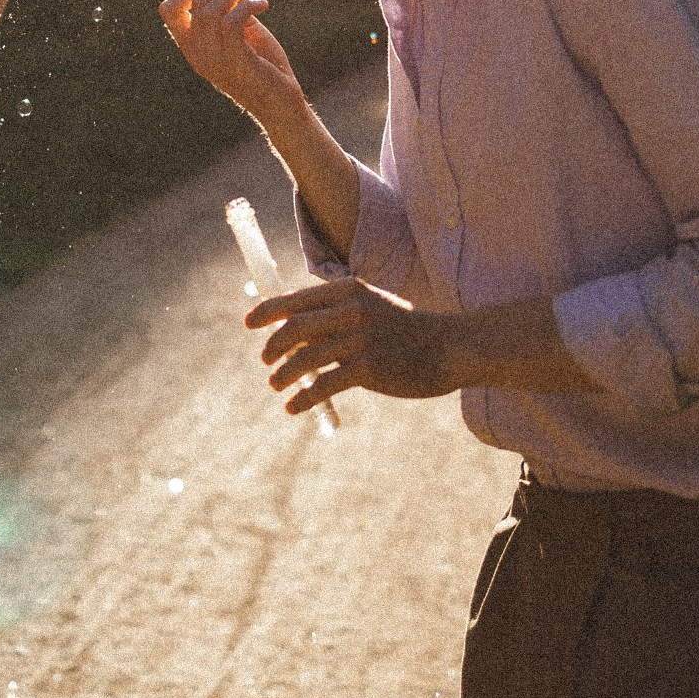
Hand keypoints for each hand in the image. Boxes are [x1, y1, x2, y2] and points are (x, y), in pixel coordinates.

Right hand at [158, 0, 302, 122]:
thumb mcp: (244, 32)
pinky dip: (247, 4)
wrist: (280, 104)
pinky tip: (262, 3)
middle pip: (196, 1)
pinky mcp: (235, 60)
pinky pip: (232, 20)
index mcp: (193, 48)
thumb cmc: (264, 67)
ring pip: (212, 8)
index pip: (170, 12)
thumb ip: (232, 8)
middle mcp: (197, 54)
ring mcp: (214, 59)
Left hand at [249, 279, 456, 413]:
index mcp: (348, 290)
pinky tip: (294, 407)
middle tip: (266, 361)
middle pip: (295, 328)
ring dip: (284, 374)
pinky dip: (304, 397)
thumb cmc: (405, 330)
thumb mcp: (369, 310)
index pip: (296, 299)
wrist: (449, 347)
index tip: (249, 323)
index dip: (268, 311)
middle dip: (273, 347)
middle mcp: (352, 310)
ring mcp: (361, 338)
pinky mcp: (369, 368)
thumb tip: (291, 332)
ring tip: (275, 385)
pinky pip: (325, 385)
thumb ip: (333, 317)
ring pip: (305, 358)